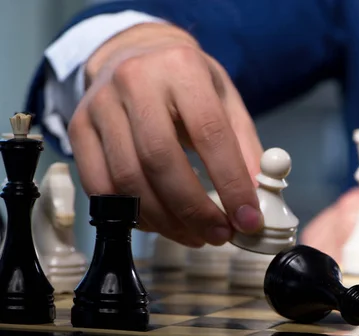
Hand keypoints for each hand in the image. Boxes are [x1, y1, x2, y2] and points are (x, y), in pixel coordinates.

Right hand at [68, 22, 263, 246]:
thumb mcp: (225, 100)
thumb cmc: (186, 81)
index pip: (209, 133)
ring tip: (196, 235)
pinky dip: (134, 215)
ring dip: (166, 220)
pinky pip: (101, 187)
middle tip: (219, 234)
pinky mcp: (78, 128)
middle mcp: (134, 81)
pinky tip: (161, 223)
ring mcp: (100, 105)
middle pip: (162, 160)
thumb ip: (244, 147)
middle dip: (195, 209)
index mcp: (181, 67)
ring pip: (128, 179)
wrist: (134, 53)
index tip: (248, 219)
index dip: (231, 183)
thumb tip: (256, 200)